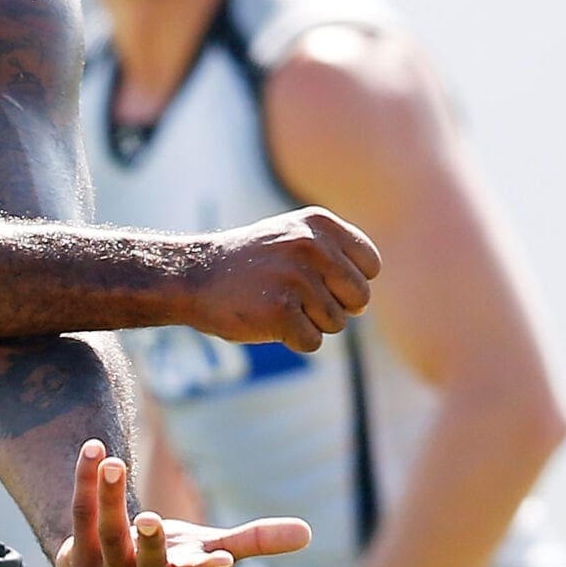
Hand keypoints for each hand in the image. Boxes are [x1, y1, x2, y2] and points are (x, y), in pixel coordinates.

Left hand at [53, 441, 309, 566]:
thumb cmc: (167, 560)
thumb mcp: (208, 549)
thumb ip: (254, 541)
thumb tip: (309, 534)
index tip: (220, 559)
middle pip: (147, 564)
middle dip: (151, 543)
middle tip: (150, 520)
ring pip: (109, 535)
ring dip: (111, 497)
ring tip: (114, 463)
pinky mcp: (75, 558)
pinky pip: (80, 515)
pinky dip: (86, 480)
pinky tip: (94, 450)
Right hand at [192, 208, 381, 351]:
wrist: (195, 275)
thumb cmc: (250, 262)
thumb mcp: (294, 236)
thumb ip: (335, 254)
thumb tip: (366, 300)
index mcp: (320, 224)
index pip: (370, 265)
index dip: (350, 282)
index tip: (322, 281)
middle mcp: (312, 246)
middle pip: (360, 298)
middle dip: (335, 307)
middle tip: (298, 298)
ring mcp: (296, 278)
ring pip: (336, 324)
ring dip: (309, 323)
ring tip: (276, 303)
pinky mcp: (281, 311)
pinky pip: (313, 342)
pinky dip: (292, 340)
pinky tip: (267, 319)